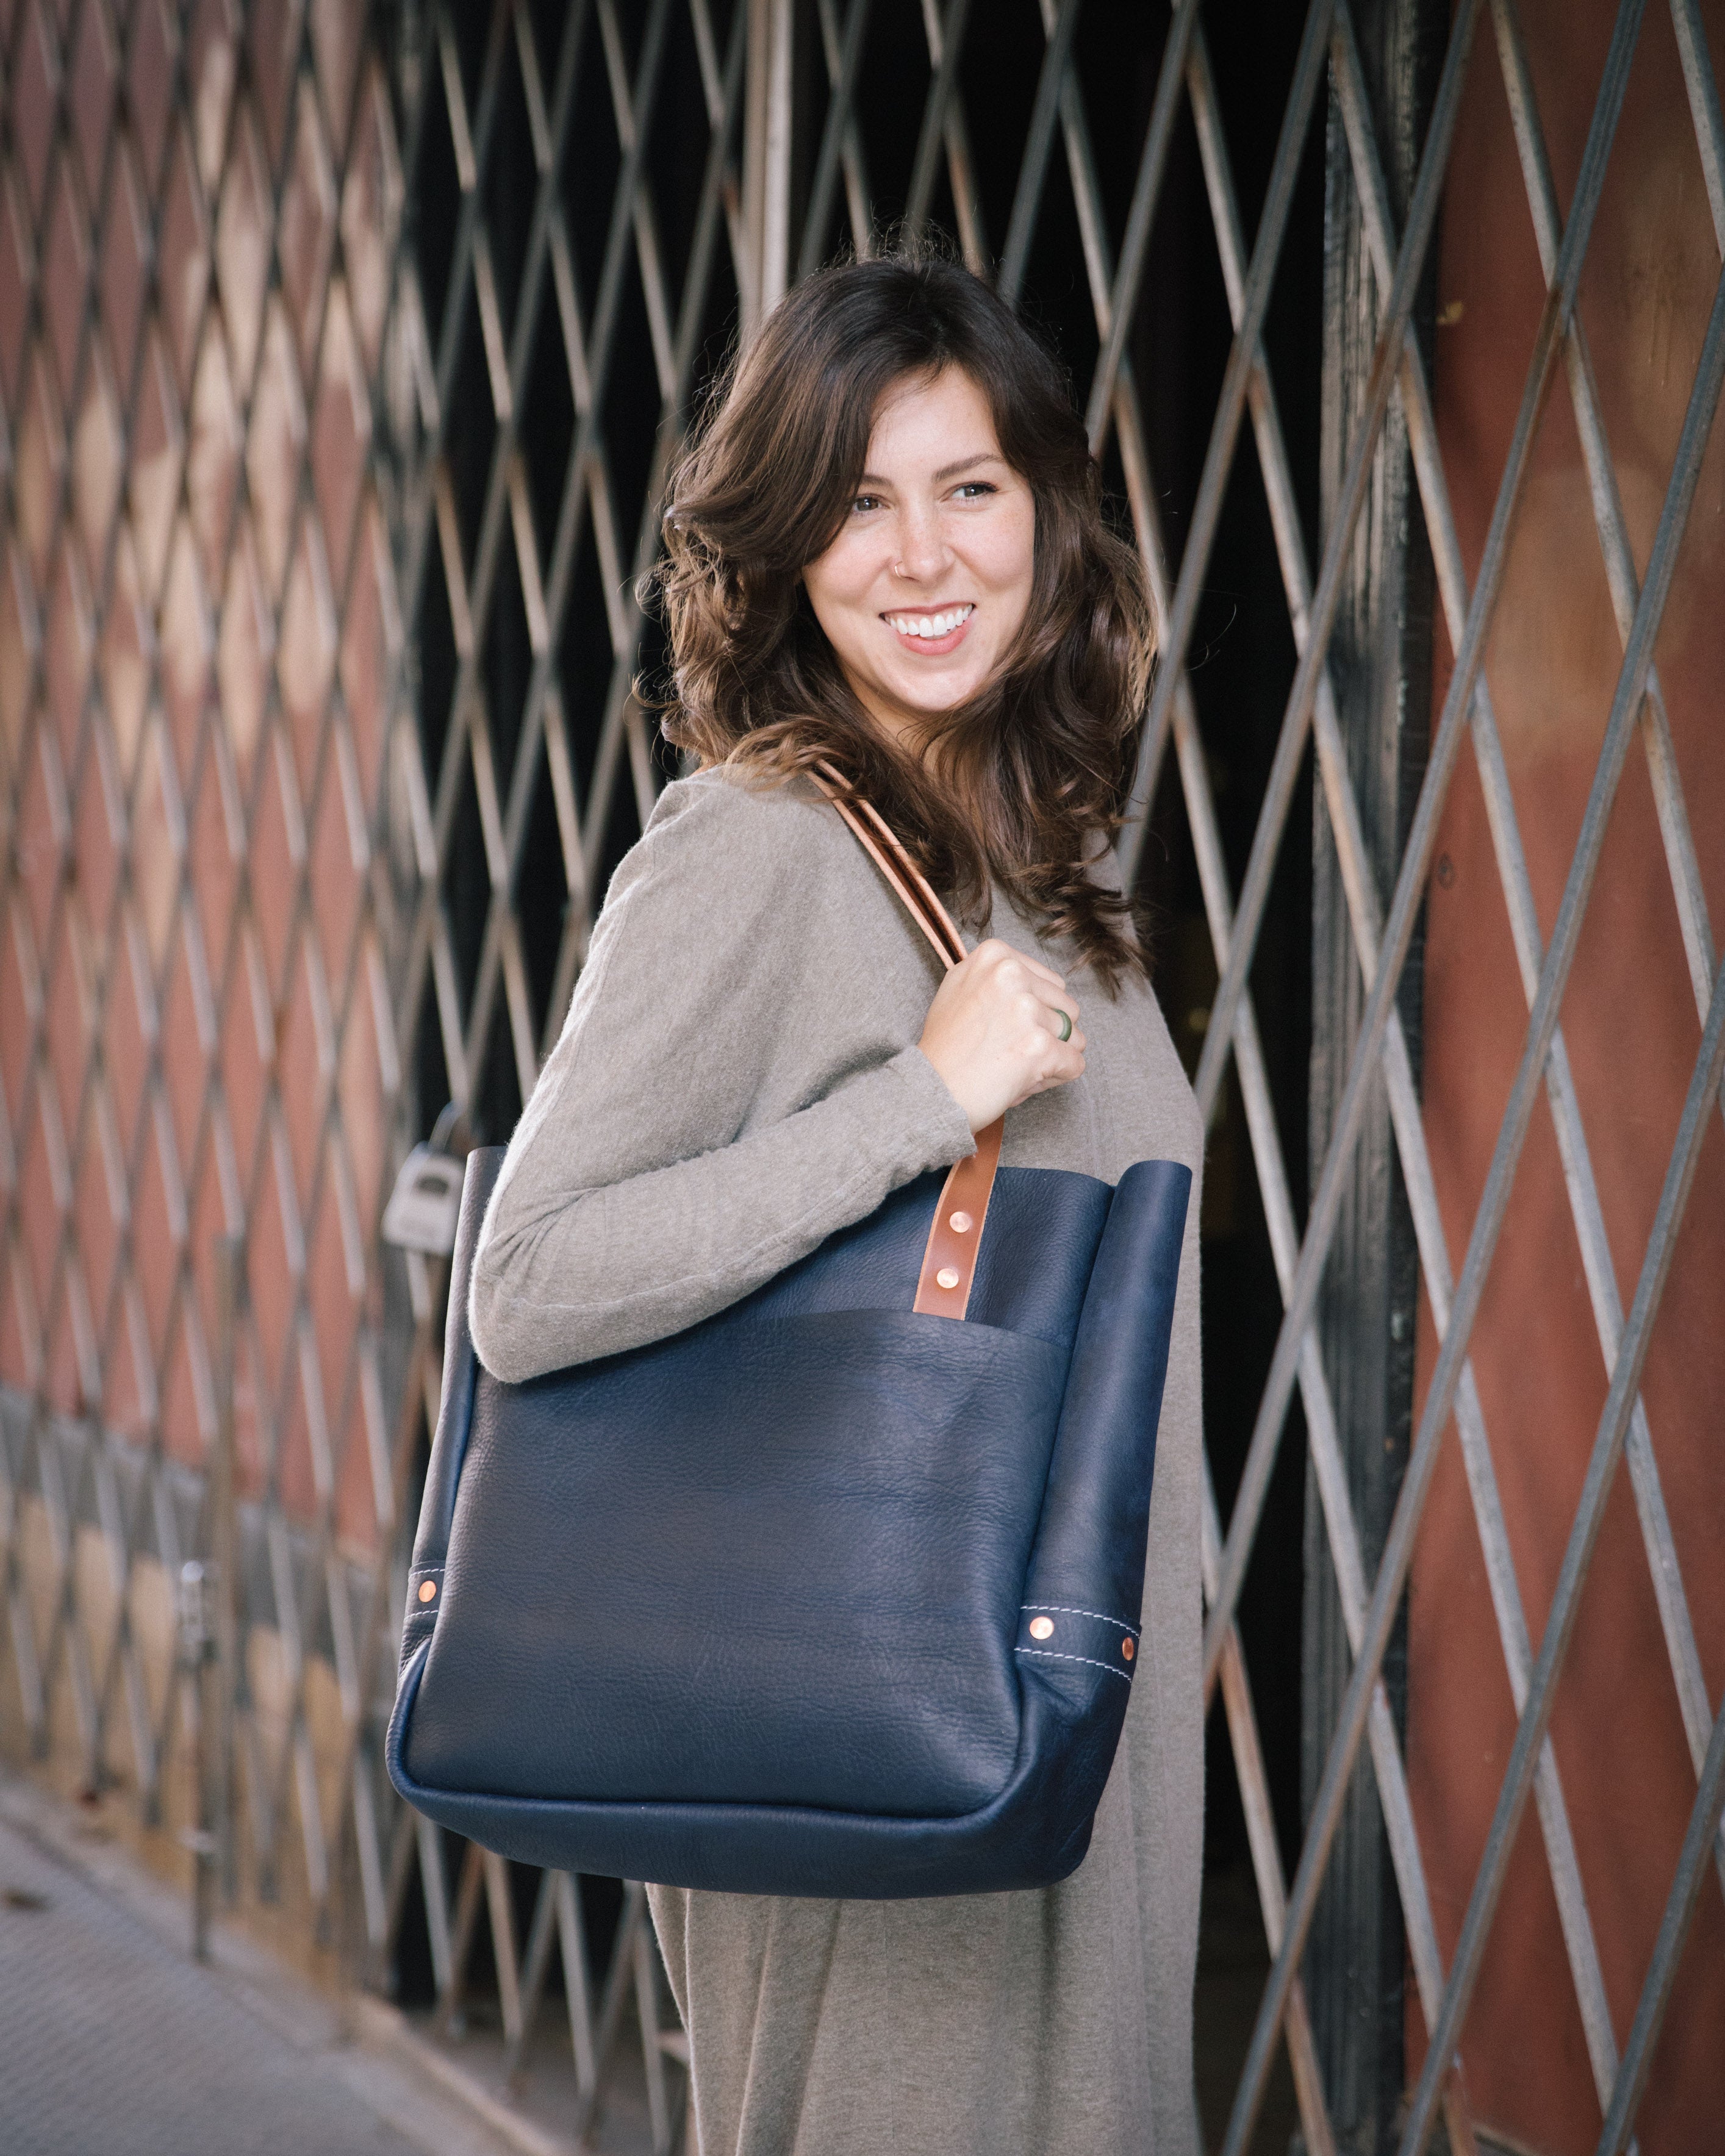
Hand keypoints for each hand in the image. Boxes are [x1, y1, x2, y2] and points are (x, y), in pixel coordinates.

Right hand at [917, 939, 1085, 1131]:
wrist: (928, 1091)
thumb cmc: (944, 1048)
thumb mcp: (960, 989)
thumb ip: (997, 976)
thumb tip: (1034, 980)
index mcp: (996, 955)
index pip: (1050, 983)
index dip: (1034, 1013)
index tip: (1001, 1027)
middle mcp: (1012, 974)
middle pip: (1066, 1007)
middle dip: (1046, 1034)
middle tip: (1007, 1050)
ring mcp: (1027, 1009)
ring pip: (1074, 1036)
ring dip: (1050, 1056)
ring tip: (1013, 1065)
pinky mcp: (1040, 1046)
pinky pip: (1074, 1063)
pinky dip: (1056, 1077)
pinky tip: (1024, 1081)